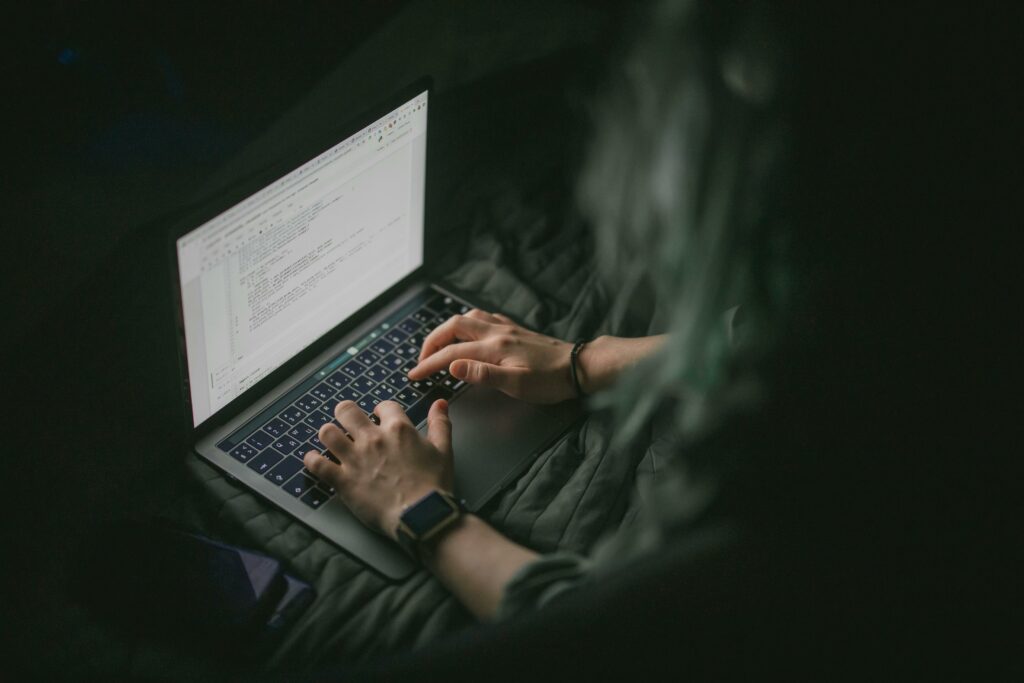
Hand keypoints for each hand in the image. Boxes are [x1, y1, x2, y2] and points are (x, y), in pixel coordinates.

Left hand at [303, 399, 453, 539]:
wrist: (422, 515)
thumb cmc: (434, 485)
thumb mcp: (444, 450)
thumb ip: (440, 424)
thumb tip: (440, 403)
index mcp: (398, 429)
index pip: (384, 406)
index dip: (381, 410)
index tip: (380, 416)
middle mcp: (373, 439)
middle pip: (346, 411)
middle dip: (345, 413)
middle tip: (347, 421)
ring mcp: (355, 459)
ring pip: (328, 433)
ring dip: (328, 434)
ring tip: (332, 439)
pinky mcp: (343, 481)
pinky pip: (317, 464)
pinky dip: (311, 461)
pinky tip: (313, 460)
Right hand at [408, 309, 576, 403]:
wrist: (580, 366)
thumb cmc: (551, 381)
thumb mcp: (517, 384)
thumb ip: (483, 375)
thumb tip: (453, 366)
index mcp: (494, 347)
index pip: (451, 353)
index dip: (429, 364)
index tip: (415, 375)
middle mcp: (497, 332)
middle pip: (454, 326)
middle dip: (432, 341)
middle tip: (422, 359)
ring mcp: (507, 328)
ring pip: (468, 318)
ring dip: (449, 329)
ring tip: (440, 345)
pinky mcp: (516, 330)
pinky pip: (486, 318)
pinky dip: (470, 323)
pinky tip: (471, 332)